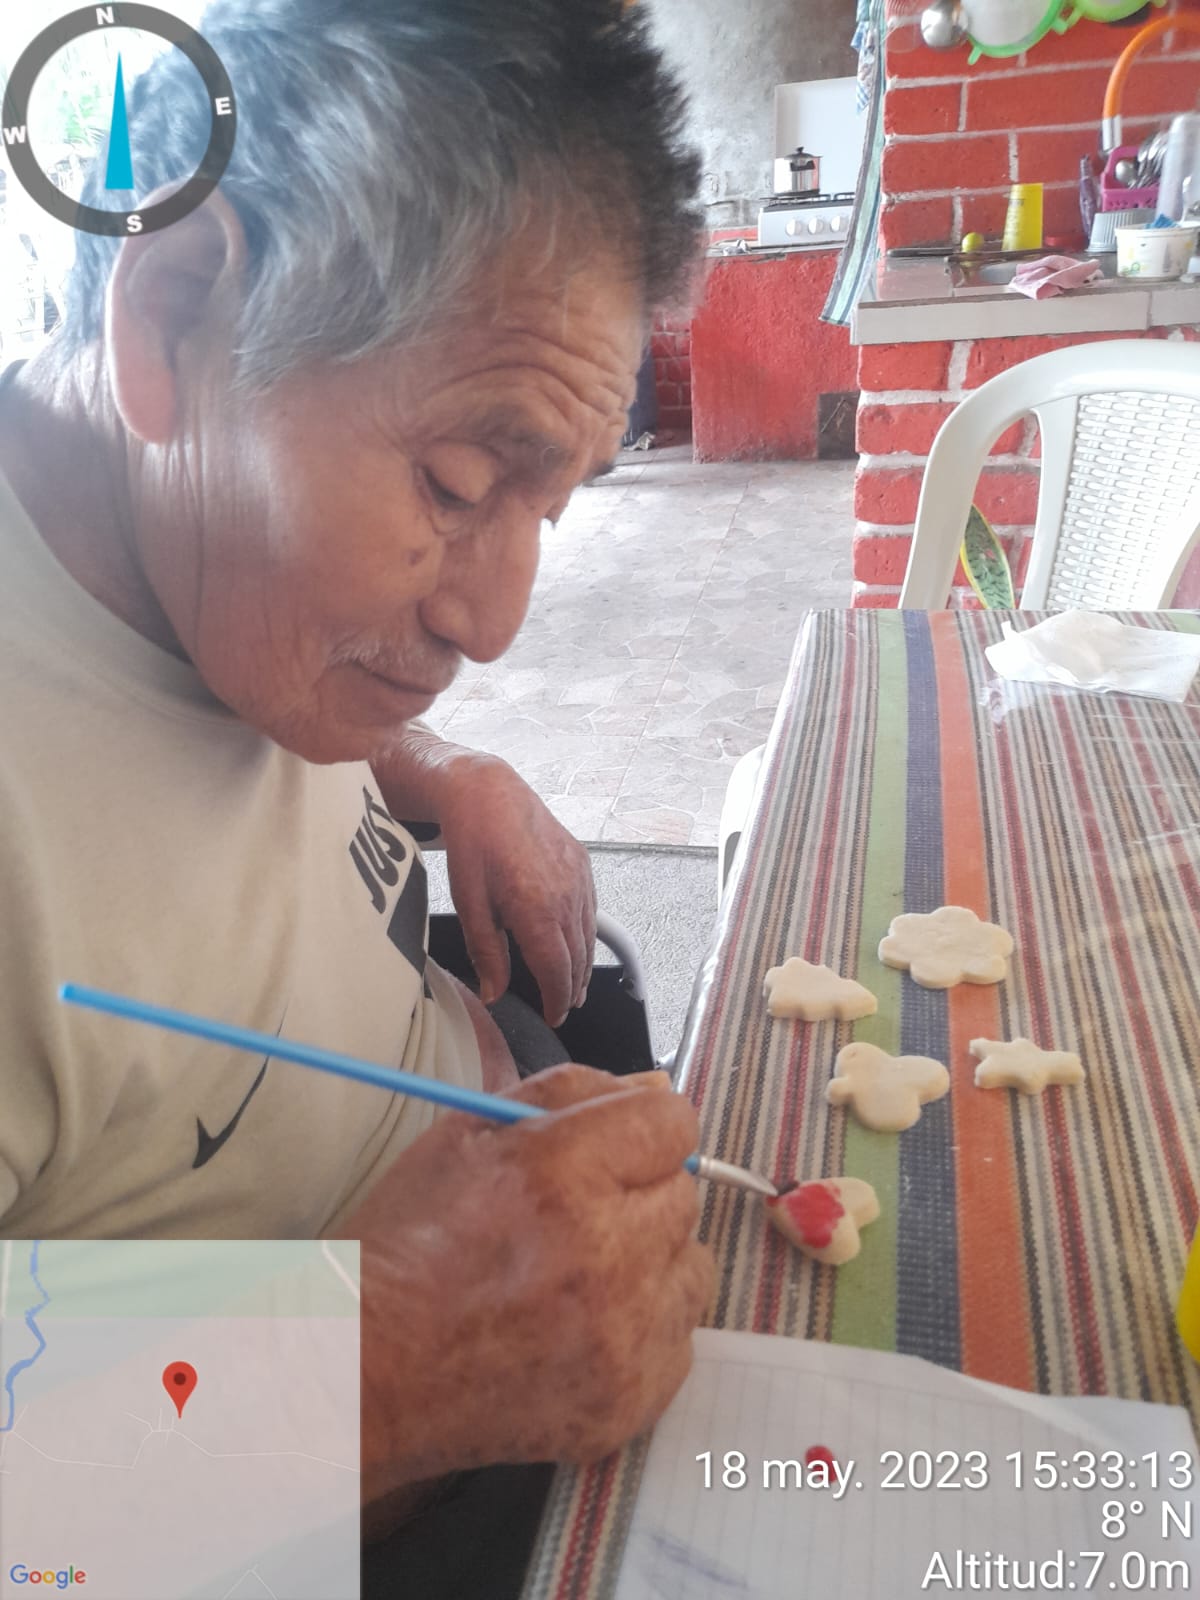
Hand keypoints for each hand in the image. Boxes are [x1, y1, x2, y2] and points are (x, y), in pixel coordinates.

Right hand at [333, 1065, 713, 1504]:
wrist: (367, 1371)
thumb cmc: (409, 1243)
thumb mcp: (469, 1134)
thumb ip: (570, 1093)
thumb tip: (654, 1088)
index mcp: (561, 1171)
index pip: (672, 1124)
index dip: (640, 1131)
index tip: (615, 1151)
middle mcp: (605, 1251)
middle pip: (684, 1193)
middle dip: (638, 1195)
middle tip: (577, 1218)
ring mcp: (623, 1334)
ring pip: (693, 1267)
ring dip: (651, 1263)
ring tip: (582, 1276)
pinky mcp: (630, 1398)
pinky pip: (679, 1338)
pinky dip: (642, 1330)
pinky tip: (581, 1328)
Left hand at [436, 757, 595, 1024]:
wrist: (488, 794)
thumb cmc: (473, 845)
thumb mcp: (470, 905)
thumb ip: (486, 953)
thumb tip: (495, 992)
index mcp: (536, 909)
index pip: (556, 972)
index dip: (557, 1000)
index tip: (553, 1016)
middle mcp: (566, 896)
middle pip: (578, 959)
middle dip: (572, 988)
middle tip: (564, 1007)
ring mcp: (579, 878)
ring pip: (588, 937)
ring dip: (583, 965)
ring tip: (574, 985)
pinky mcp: (583, 863)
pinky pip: (590, 910)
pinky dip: (585, 934)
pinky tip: (576, 943)